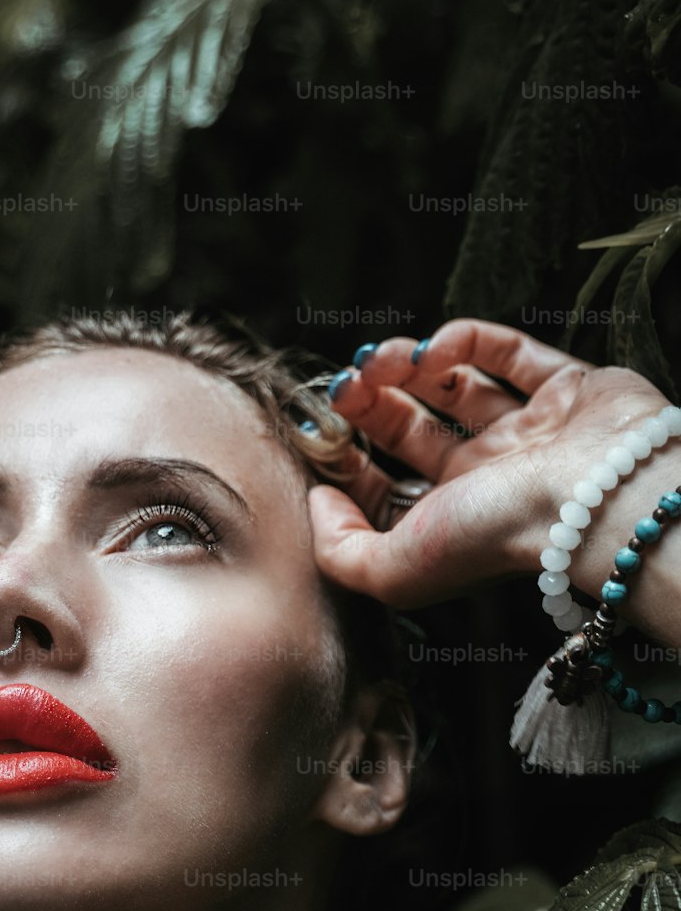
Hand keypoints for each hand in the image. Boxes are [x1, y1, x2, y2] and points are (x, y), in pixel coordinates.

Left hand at [308, 318, 673, 610]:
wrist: (592, 501)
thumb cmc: (495, 538)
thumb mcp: (392, 570)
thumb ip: (338, 549)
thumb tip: (317, 501)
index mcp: (450, 521)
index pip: (386, 485)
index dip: (345, 457)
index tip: (317, 432)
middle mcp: (488, 479)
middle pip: (413, 430)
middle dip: (370, 404)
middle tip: (344, 384)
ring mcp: (529, 431)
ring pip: (455, 387)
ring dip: (406, 365)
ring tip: (378, 360)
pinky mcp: (568, 387)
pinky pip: (510, 352)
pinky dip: (465, 340)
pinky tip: (432, 349)